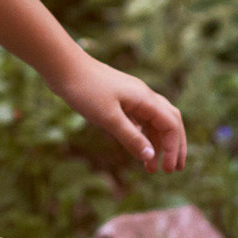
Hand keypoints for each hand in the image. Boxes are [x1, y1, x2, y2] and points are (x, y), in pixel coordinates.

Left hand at [63, 59, 187, 174]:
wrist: (63, 67)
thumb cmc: (85, 90)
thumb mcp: (108, 118)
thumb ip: (131, 138)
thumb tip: (151, 156)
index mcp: (145, 99)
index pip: (171, 125)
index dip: (173, 148)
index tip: (168, 170)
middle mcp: (143, 96)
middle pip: (170, 121)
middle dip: (174, 146)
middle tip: (173, 170)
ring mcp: (132, 96)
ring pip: (154, 121)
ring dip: (156, 143)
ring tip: (151, 167)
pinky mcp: (119, 99)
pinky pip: (139, 119)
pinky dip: (143, 135)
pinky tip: (138, 147)